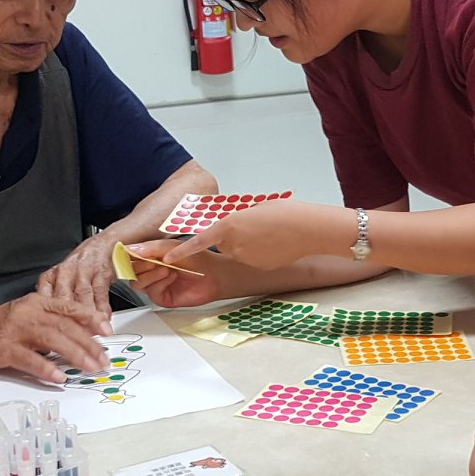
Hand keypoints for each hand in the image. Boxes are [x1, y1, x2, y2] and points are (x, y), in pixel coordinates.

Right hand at [0, 293, 106, 381]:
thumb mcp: (27, 317)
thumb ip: (51, 323)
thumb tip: (82, 337)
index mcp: (36, 303)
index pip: (69, 308)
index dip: (91, 319)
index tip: (108, 331)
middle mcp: (28, 313)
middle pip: (65, 326)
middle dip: (89, 344)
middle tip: (103, 360)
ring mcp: (15, 330)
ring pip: (52, 340)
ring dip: (75, 355)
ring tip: (90, 368)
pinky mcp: (3, 348)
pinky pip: (29, 359)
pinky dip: (46, 368)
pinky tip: (60, 377)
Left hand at [36, 235, 116, 331]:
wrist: (101, 247)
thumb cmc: (79, 270)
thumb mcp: (59, 282)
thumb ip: (53, 302)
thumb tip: (49, 331)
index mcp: (50, 278)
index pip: (44, 301)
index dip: (48, 320)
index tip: (51, 337)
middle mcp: (64, 274)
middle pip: (63, 300)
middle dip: (68, 321)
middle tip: (72, 339)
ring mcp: (83, 272)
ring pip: (82, 296)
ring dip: (87, 317)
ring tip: (90, 334)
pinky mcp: (100, 272)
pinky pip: (100, 291)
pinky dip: (102, 308)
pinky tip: (103, 320)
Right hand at [125, 239, 223, 307]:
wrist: (214, 274)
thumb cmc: (197, 259)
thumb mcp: (170, 247)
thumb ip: (149, 248)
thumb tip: (128, 248)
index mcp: (150, 256)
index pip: (130, 257)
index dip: (127, 255)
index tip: (128, 252)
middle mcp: (150, 271)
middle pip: (130, 271)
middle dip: (140, 265)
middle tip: (153, 261)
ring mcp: (154, 284)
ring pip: (136, 283)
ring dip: (149, 275)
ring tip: (165, 269)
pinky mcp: (161, 297)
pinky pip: (150, 292)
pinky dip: (159, 283)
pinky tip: (171, 276)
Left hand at [161, 199, 347, 271]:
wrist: (308, 228)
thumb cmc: (285, 214)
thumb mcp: (254, 210)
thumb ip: (237, 221)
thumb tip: (232, 230)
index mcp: (229, 224)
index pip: (199, 240)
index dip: (183, 251)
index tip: (166, 259)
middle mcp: (233, 243)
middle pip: (224, 243)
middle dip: (234, 238)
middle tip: (256, 228)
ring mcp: (246, 256)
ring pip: (239, 252)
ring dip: (249, 245)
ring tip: (270, 235)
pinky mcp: (258, 265)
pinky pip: (252, 259)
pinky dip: (260, 253)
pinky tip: (275, 246)